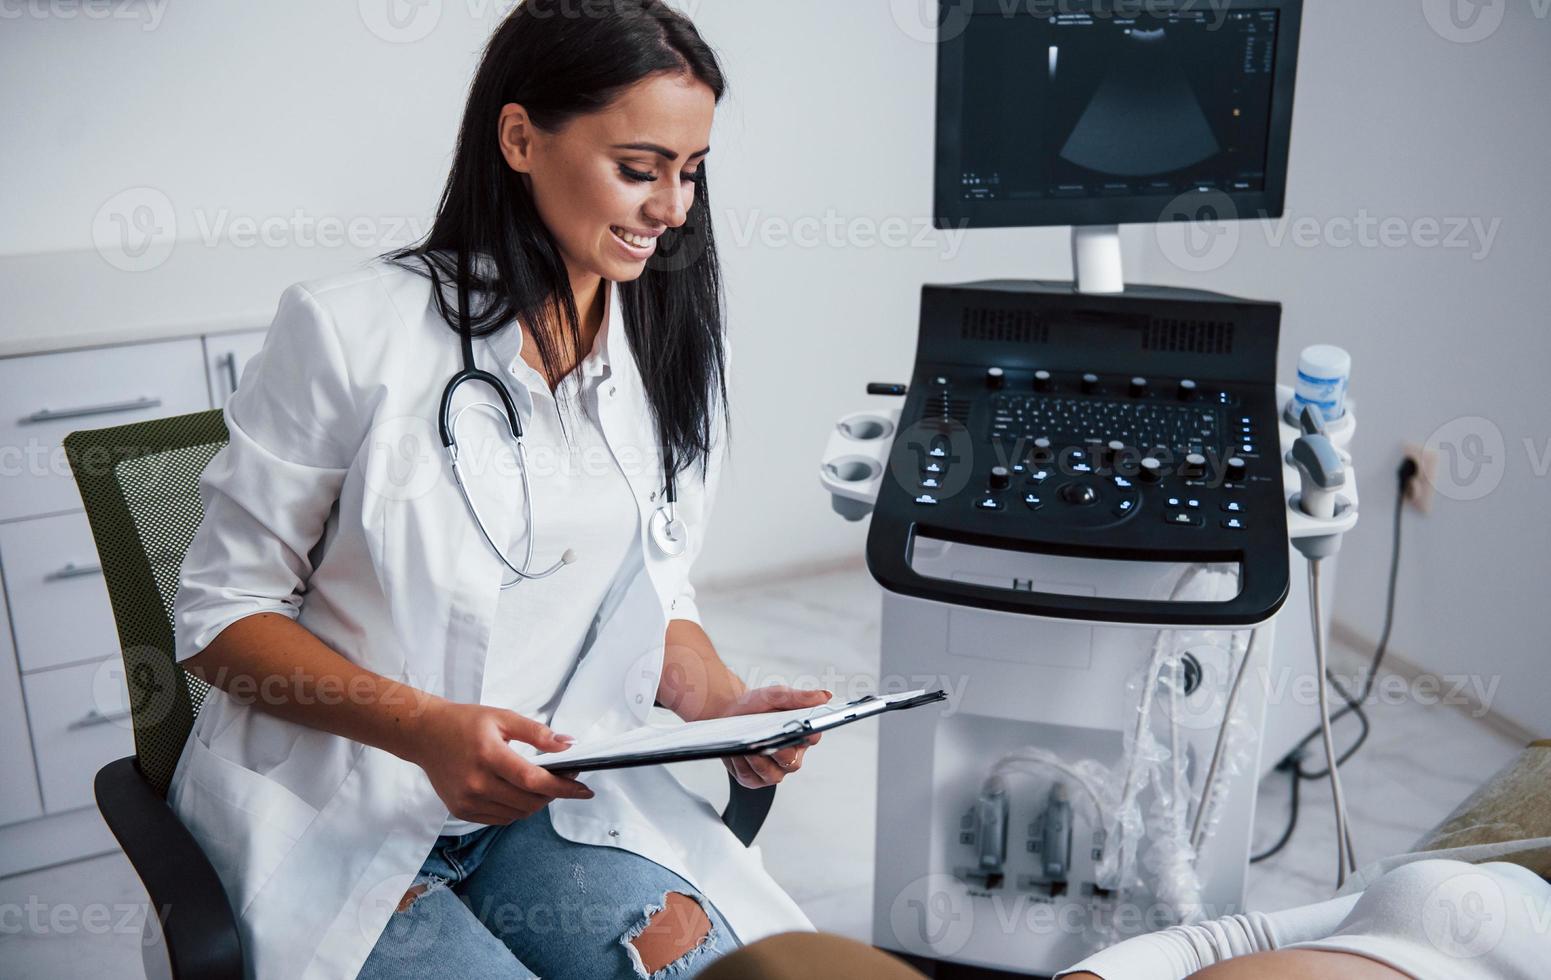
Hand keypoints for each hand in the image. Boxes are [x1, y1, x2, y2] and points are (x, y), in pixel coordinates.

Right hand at [406, 700, 593, 823]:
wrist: (425, 735)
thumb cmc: (465, 723)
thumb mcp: (503, 717)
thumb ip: (537, 733)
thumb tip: (568, 744)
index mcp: (488, 755)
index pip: (533, 780)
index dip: (562, 787)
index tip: (584, 789)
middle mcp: (476, 783)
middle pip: (528, 801)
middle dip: (553, 794)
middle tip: (563, 780)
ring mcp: (467, 800)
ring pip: (517, 814)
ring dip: (536, 802)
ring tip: (541, 784)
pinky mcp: (461, 810)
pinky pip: (500, 819)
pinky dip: (516, 809)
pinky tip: (518, 793)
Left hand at [713, 686, 830, 788]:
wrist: (731, 713)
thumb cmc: (757, 707)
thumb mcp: (777, 696)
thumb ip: (800, 697)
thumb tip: (825, 696)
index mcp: (802, 736)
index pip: (813, 737)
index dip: (808, 735)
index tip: (800, 729)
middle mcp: (791, 756)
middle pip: (792, 762)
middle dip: (780, 752)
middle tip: (769, 741)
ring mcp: (774, 770)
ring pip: (772, 774)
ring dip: (759, 760)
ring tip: (749, 747)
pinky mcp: (754, 779)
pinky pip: (750, 777)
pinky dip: (742, 765)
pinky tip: (738, 753)